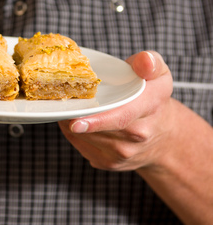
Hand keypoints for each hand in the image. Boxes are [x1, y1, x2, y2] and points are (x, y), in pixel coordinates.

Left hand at [59, 51, 174, 170]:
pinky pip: (81, 146)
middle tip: (61, 104)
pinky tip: (77, 121)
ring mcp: (123, 153)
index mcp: (149, 107)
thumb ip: (150, 62)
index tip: (75, 122)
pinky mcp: (108, 163)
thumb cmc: (153, 99)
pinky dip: (73, 133)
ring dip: (71, 122)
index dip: (96, 121)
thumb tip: (144, 62)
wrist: (164, 136)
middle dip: (75, 117)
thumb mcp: (159, 73)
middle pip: (97, 128)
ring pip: (84, 137)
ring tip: (70, 107)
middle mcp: (138, 135)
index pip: (121, 117)